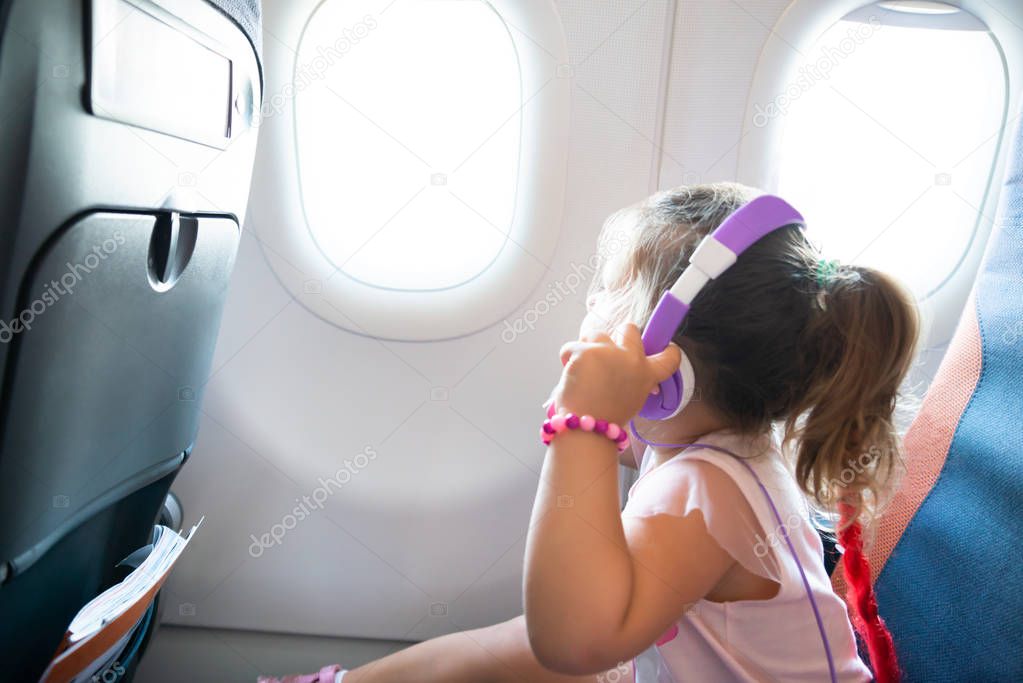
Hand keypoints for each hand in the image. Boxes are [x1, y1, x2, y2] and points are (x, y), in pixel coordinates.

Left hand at [551, 323, 681, 425]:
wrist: (586, 430)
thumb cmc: (605, 419)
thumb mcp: (632, 400)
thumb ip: (635, 382)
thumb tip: (634, 377)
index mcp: (647, 375)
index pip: (670, 357)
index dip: (668, 350)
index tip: (666, 347)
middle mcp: (632, 360)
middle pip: (629, 329)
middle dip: (616, 335)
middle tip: (605, 353)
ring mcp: (609, 352)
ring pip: (595, 333)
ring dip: (587, 346)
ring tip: (582, 369)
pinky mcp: (586, 351)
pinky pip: (571, 346)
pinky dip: (567, 358)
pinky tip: (569, 375)